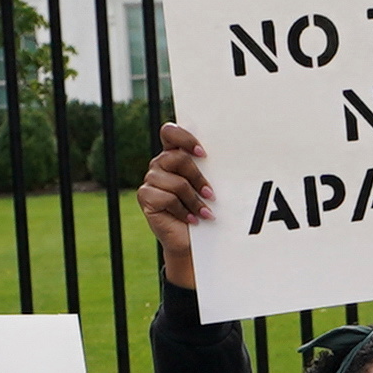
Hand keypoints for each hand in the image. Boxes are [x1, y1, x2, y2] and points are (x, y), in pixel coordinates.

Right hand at [137, 122, 211, 287]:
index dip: (184, 138)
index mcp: (172, 155)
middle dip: (197, 177)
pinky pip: (167, 198)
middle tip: (211, 194)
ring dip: (193, 200)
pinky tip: (191, 220)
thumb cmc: (202, 209)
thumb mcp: (206, 186)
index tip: (203, 154)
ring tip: (203, 212)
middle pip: (176, 157)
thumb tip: (227, 156)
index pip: (170, 132)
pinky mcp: (145, 197)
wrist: (191, 240)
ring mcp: (150, 180)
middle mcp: (159, 164)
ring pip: (175, 182)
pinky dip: (183, 211)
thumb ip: (207, 169)